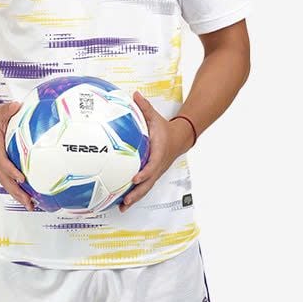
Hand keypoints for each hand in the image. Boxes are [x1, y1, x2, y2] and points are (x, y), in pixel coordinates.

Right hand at [0, 102, 33, 210]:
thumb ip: (9, 110)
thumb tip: (18, 106)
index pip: (3, 162)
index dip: (12, 171)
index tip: (22, 178)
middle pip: (5, 180)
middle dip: (17, 192)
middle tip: (29, 202)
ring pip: (6, 183)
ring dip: (18, 195)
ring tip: (31, 205)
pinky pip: (8, 181)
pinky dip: (16, 190)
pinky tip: (27, 197)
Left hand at [119, 91, 193, 212]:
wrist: (180, 138)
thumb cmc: (165, 129)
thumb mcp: (155, 117)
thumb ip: (144, 107)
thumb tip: (135, 94)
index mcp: (159, 153)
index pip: (152, 165)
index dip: (144, 173)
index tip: (135, 178)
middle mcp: (158, 166)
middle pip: (148, 183)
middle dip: (137, 193)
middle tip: (126, 200)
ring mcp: (156, 172)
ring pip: (146, 188)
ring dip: (135, 198)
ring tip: (122, 207)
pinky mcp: (152, 175)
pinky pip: (144, 187)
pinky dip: (135, 195)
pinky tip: (122, 202)